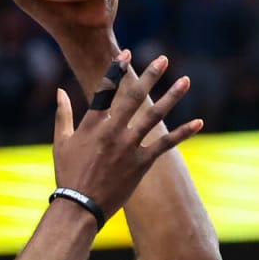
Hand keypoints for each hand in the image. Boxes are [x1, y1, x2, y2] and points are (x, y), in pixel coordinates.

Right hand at [51, 50, 201, 216]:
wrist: (79, 206)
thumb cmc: (68, 174)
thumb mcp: (60, 142)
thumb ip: (63, 114)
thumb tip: (59, 91)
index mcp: (91, 124)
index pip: (105, 90)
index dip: (116, 70)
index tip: (128, 54)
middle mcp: (112, 131)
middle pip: (133, 97)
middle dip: (149, 76)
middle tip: (163, 59)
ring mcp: (128, 146)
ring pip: (154, 116)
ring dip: (172, 97)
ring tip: (185, 81)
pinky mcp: (141, 163)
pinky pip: (165, 144)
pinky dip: (183, 133)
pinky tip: (199, 122)